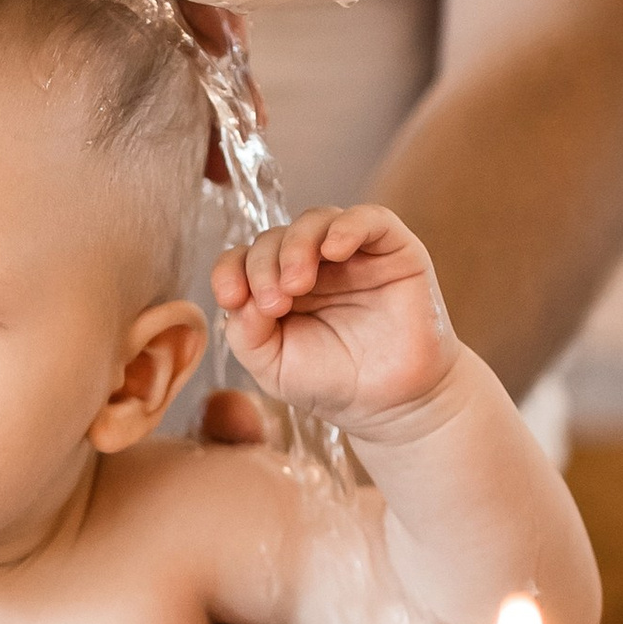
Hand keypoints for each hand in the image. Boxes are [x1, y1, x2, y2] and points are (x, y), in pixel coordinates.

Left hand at [213, 206, 456, 432]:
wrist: (392, 404)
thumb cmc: (332, 383)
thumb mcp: (273, 366)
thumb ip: (246, 331)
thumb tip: (239, 297)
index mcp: (277, 285)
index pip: (243, 259)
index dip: (230, 269)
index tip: (230, 297)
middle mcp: (312, 263)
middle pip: (275, 238)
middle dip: (264, 265)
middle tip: (273, 303)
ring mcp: (352, 253)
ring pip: (316, 220)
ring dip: (297, 245)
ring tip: (296, 284)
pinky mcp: (392, 249)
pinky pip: (369, 219)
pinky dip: (347, 227)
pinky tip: (333, 250)